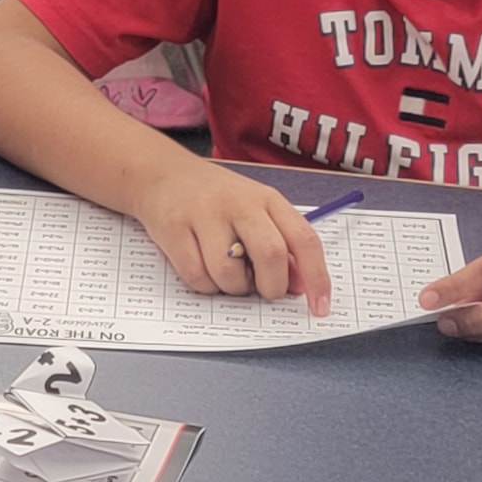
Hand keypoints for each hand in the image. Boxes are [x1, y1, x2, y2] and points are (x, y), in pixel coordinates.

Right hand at [132, 157, 331, 311]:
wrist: (162, 173)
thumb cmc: (217, 199)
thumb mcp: (256, 211)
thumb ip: (281, 245)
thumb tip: (300, 285)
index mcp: (267, 199)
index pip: (304, 239)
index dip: (316, 277)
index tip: (320, 307)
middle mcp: (239, 203)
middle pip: (271, 254)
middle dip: (271, 286)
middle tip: (262, 290)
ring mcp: (205, 214)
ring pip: (230, 274)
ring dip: (232, 288)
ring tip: (226, 272)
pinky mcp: (174, 228)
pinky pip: (197, 277)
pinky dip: (204, 285)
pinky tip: (202, 266)